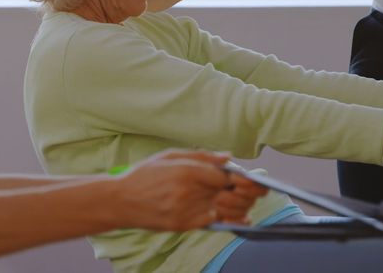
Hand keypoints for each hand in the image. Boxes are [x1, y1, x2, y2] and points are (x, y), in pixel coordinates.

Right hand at [114, 150, 261, 230]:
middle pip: (229, 193)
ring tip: (250, 201)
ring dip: (242, 205)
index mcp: (185, 171)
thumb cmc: (144, 175)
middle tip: (261, 190)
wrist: (120, 201)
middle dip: (250, 192)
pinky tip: (242, 218)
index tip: (251, 177)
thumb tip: (228, 158)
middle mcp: (188, 192)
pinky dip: (230, 220)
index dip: (242, 178)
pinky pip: (214, 222)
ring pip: (225, 209)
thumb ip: (201, 156)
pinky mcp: (183, 225)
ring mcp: (186, 211)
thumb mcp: (169, 157)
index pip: (225, 175)